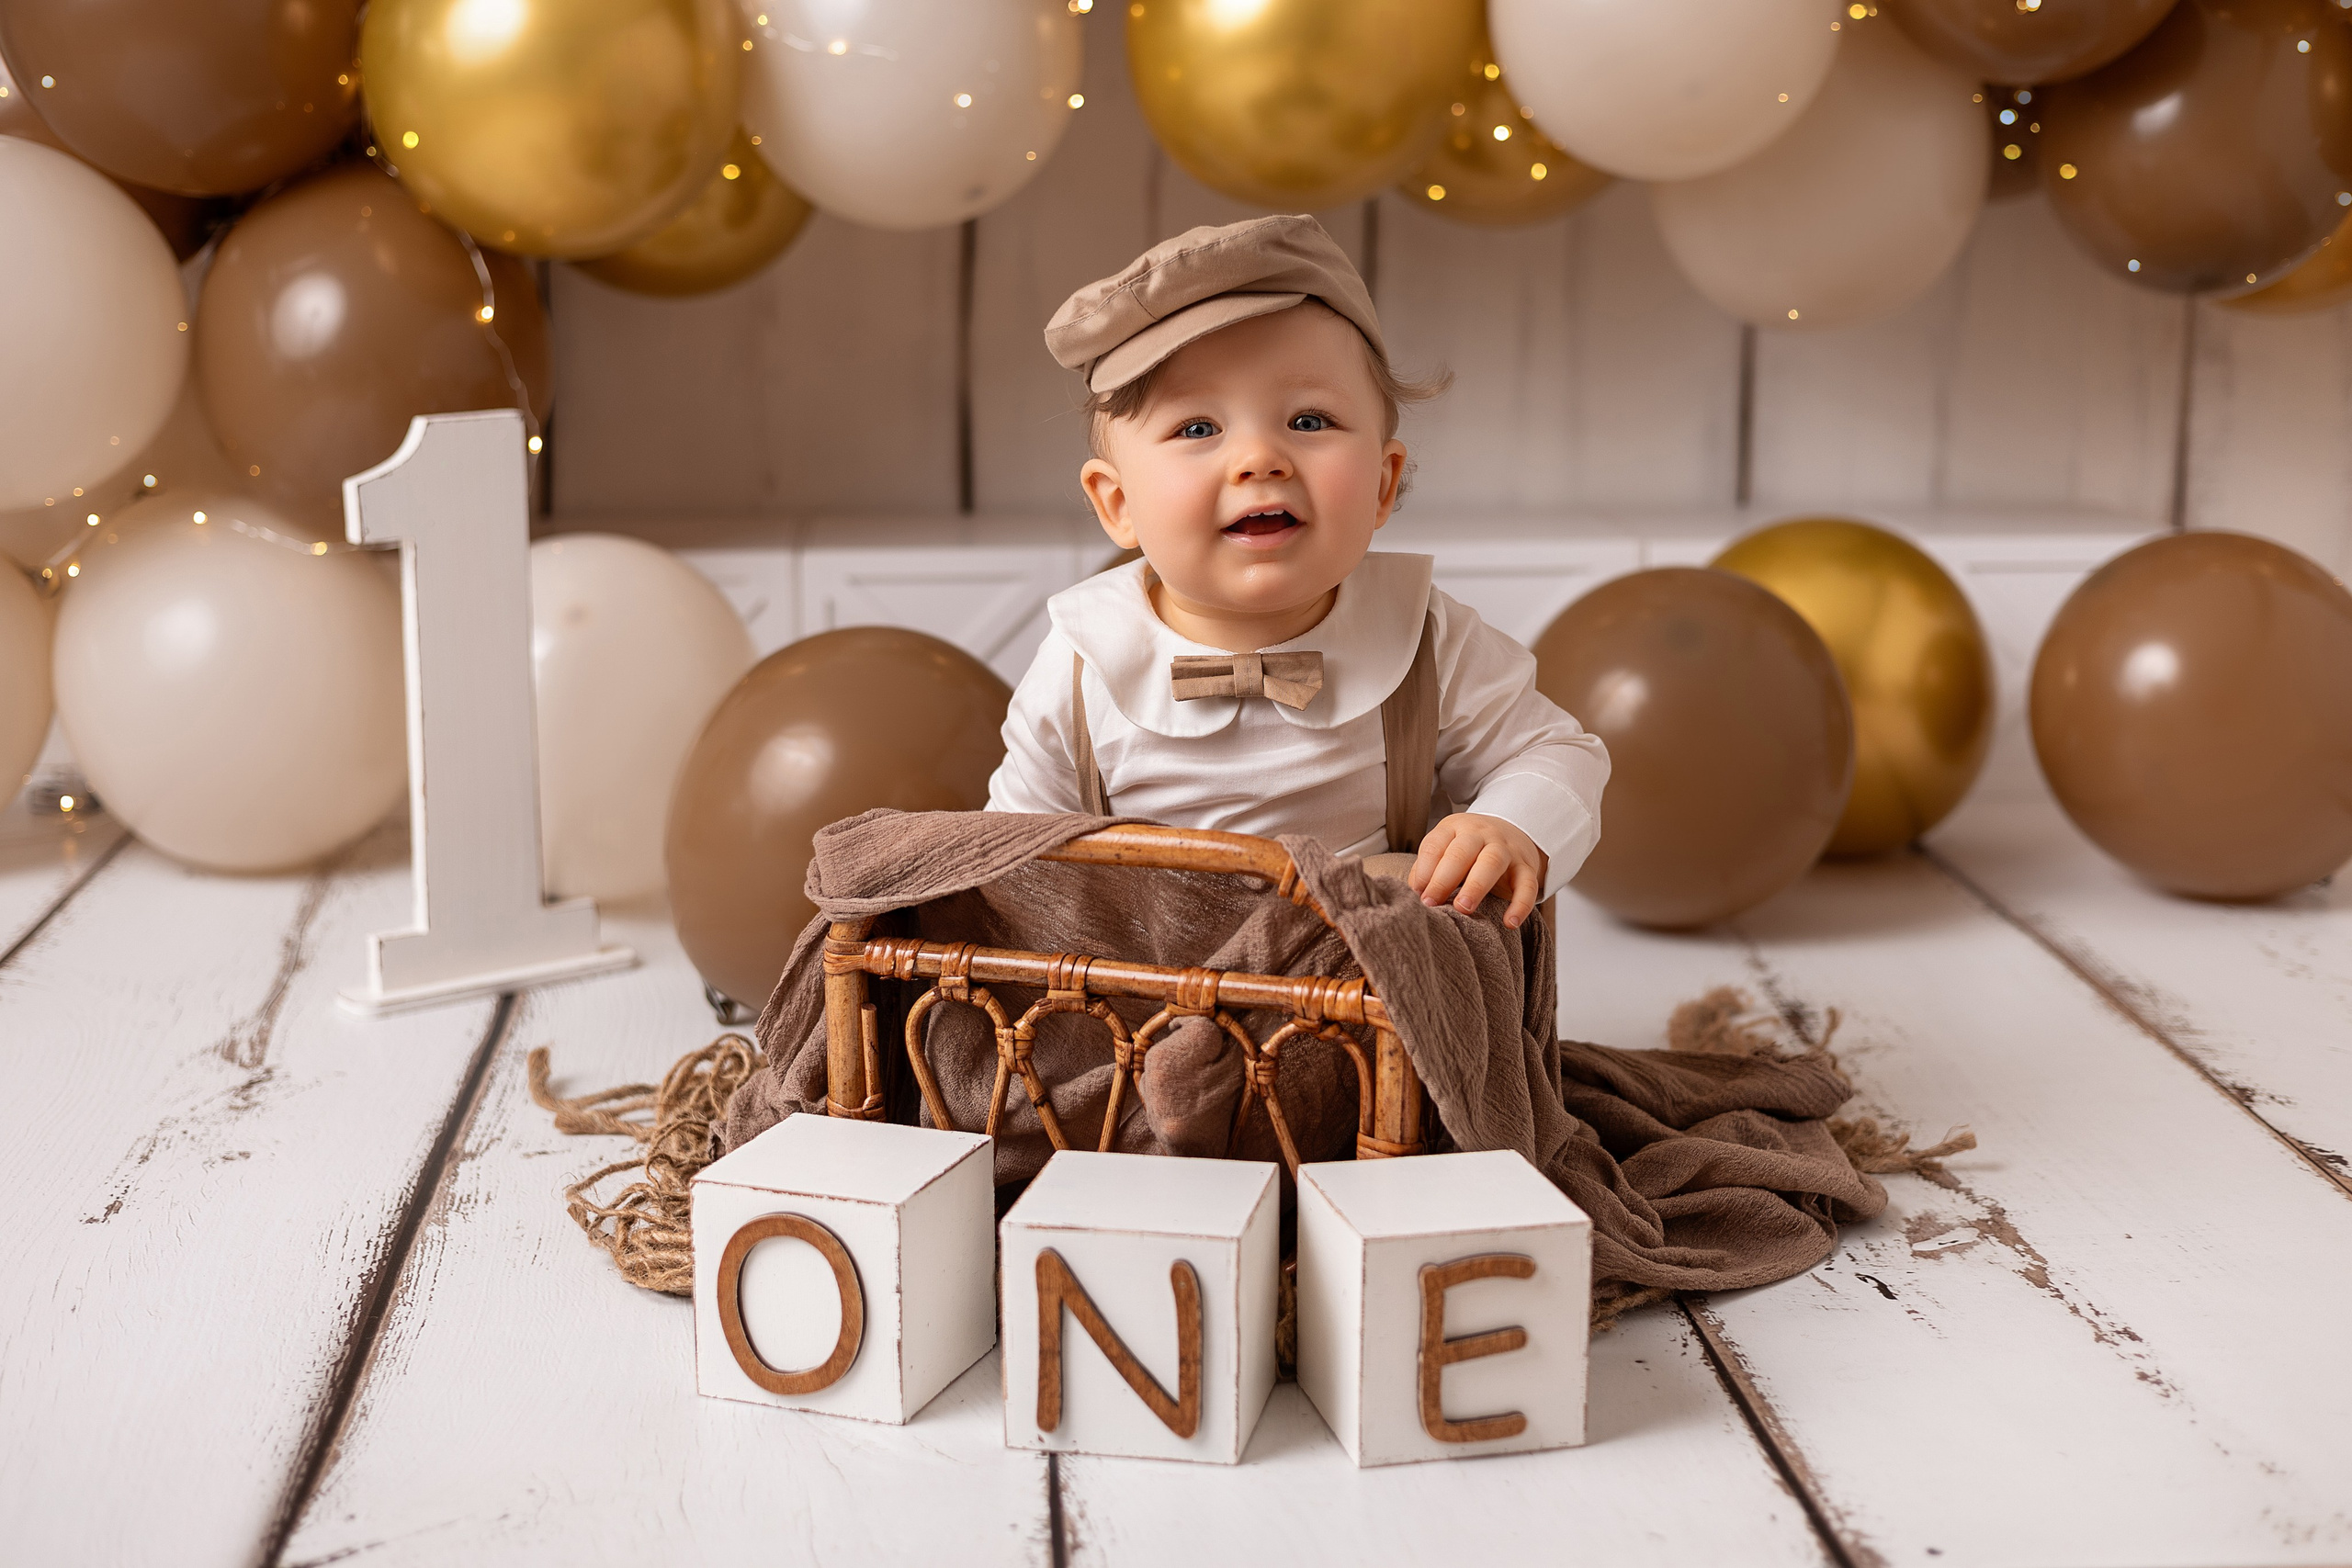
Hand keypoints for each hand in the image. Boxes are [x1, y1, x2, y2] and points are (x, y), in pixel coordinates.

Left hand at [1407, 813, 1546, 928]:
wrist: (1512, 833)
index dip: (1423, 870)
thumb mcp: (1445, 850)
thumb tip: (1415, 894)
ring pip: (1492, 862)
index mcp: (1454, 828)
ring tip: (1463, 909)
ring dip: (1476, 885)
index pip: (1435, 844)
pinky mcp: (1526, 867)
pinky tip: (1510, 923)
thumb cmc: (1468, 850)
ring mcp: (1506, 849)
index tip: (1416, 895)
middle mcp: (1481, 834)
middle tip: (1431, 903)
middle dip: (1444, 878)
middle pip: (1462, 851)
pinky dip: (1521, 904)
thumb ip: (1428, 869)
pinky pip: (1527, 884)